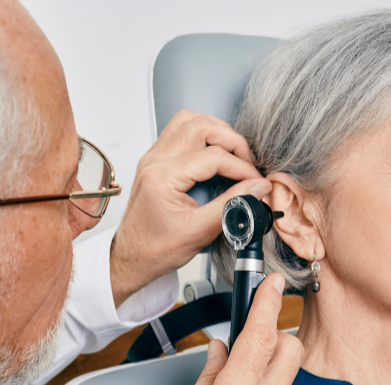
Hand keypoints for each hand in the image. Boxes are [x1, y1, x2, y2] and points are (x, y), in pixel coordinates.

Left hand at [110, 110, 271, 306]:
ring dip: (216, 133)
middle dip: (232, 141)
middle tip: (247, 165)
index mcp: (162, 177)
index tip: (256, 182)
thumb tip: (257, 188)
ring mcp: (152, 158)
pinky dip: (202, 137)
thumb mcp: (199, 232)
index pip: (213, 156)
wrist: (132, 257)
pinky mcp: (155, 160)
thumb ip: (232, 206)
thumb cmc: (155, 249)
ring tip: (233, 155)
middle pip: (201, 126)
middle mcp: (154, 161)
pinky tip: (214, 156)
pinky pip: (180, 132)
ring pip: (189, 121)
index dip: (242, 168)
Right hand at [163, 274, 303, 384]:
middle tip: (253, 334)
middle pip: (289, 348)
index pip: (260, 335)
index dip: (266, 302)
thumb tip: (219, 351)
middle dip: (275, 332)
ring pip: (287, 374)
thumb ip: (207, 377)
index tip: (270, 282)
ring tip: (236, 383)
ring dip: (267, 365)